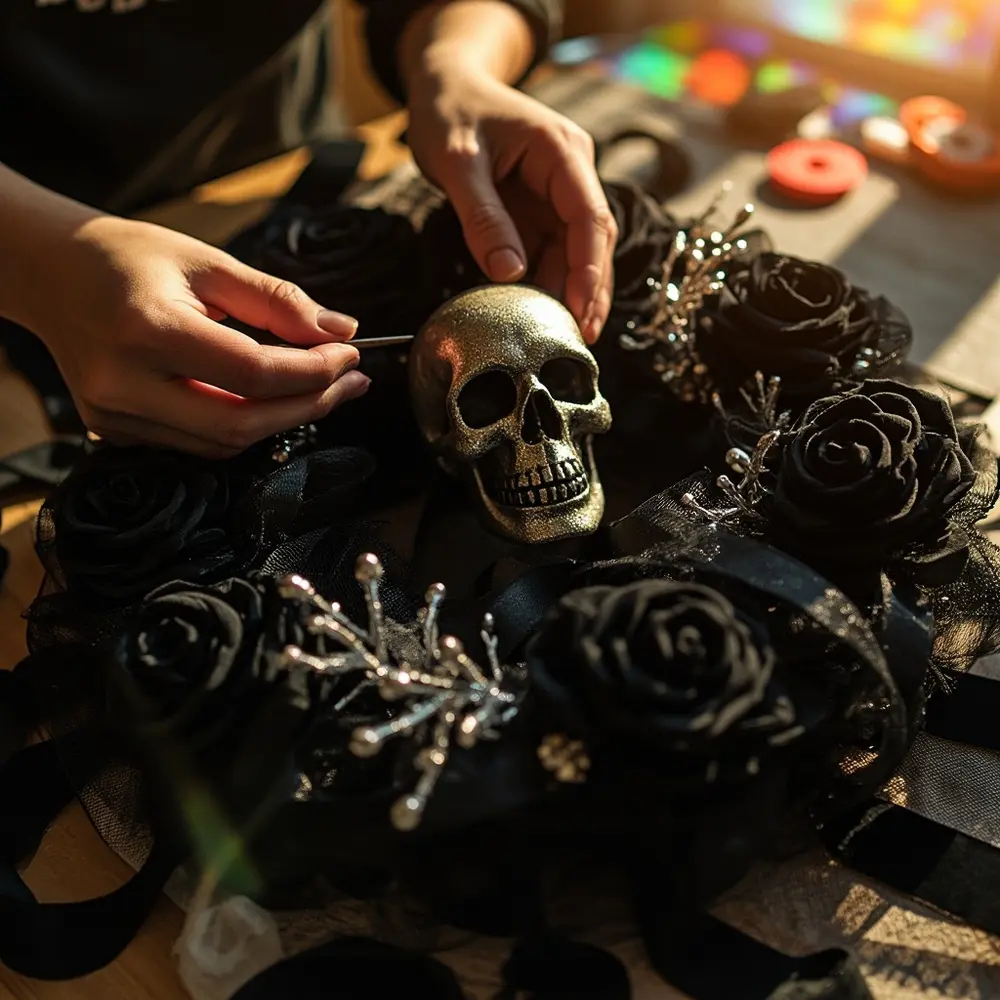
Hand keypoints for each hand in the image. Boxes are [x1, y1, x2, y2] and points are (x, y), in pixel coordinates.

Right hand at [23, 216, 369, 457]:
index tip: (350, 355)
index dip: (313, 371)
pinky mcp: (115, 430)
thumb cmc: (128, 258)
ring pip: (223, 443)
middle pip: (241, 423)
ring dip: (281, 421)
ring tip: (320, 388)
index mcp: (148, 329)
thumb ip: (277, 301)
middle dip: (308, 406)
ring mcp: (115, 414)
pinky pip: (198, 444)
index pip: (253, 372)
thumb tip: (341, 331)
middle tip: (350, 382)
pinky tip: (270, 400)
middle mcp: (125, 382)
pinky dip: (243, 426)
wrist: (51, 273)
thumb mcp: (208, 263)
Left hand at [406, 68, 616, 343]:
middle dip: (589, 290)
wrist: (445, 84)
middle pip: (592, 240)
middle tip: (579, 339)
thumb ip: (482, 217)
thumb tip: (509, 273)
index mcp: (561, 151)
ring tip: (562, 336)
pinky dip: (546, 282)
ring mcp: (558, 192)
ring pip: (575, 251)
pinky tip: (539, 313)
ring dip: (569, 292)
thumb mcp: (457, 161)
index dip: (590, 268)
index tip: (582, 310)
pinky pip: (550, 251)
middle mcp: (571, 172)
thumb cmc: (450, 111)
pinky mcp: (540, 209)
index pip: (589, 217)